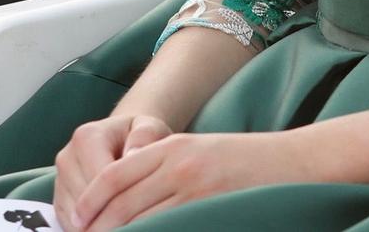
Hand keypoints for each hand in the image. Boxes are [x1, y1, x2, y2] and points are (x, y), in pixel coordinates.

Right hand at [52, 115, 172, 229]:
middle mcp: (67, 157)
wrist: (120, 136)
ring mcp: (59, 179)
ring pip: (75, 216)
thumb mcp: (148, 127)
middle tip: (135, 222)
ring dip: (98, 223)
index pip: (101, 180)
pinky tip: (110, 225)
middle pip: (86, 201)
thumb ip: (144, 137)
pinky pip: (68, 222)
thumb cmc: (138, 135)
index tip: (142, 211)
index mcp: (87, 137)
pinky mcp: (58, 196)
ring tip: (124, 223)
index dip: (122, 200)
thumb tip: (132, 155)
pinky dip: (88, 228)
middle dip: (110, 215)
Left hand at [60, 130, 293, 230]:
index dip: (89, 200)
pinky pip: (167, 228)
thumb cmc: (244, 161)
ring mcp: (194, 189)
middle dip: (98, 225)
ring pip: (141, 220)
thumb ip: (162, 169)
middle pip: (121, 202)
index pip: (115, 175)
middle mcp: (178, 164)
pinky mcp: (209, 208)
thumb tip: (124, 204)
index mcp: (171, 146)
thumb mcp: (198, 151)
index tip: (76, 219)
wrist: (292, 163)